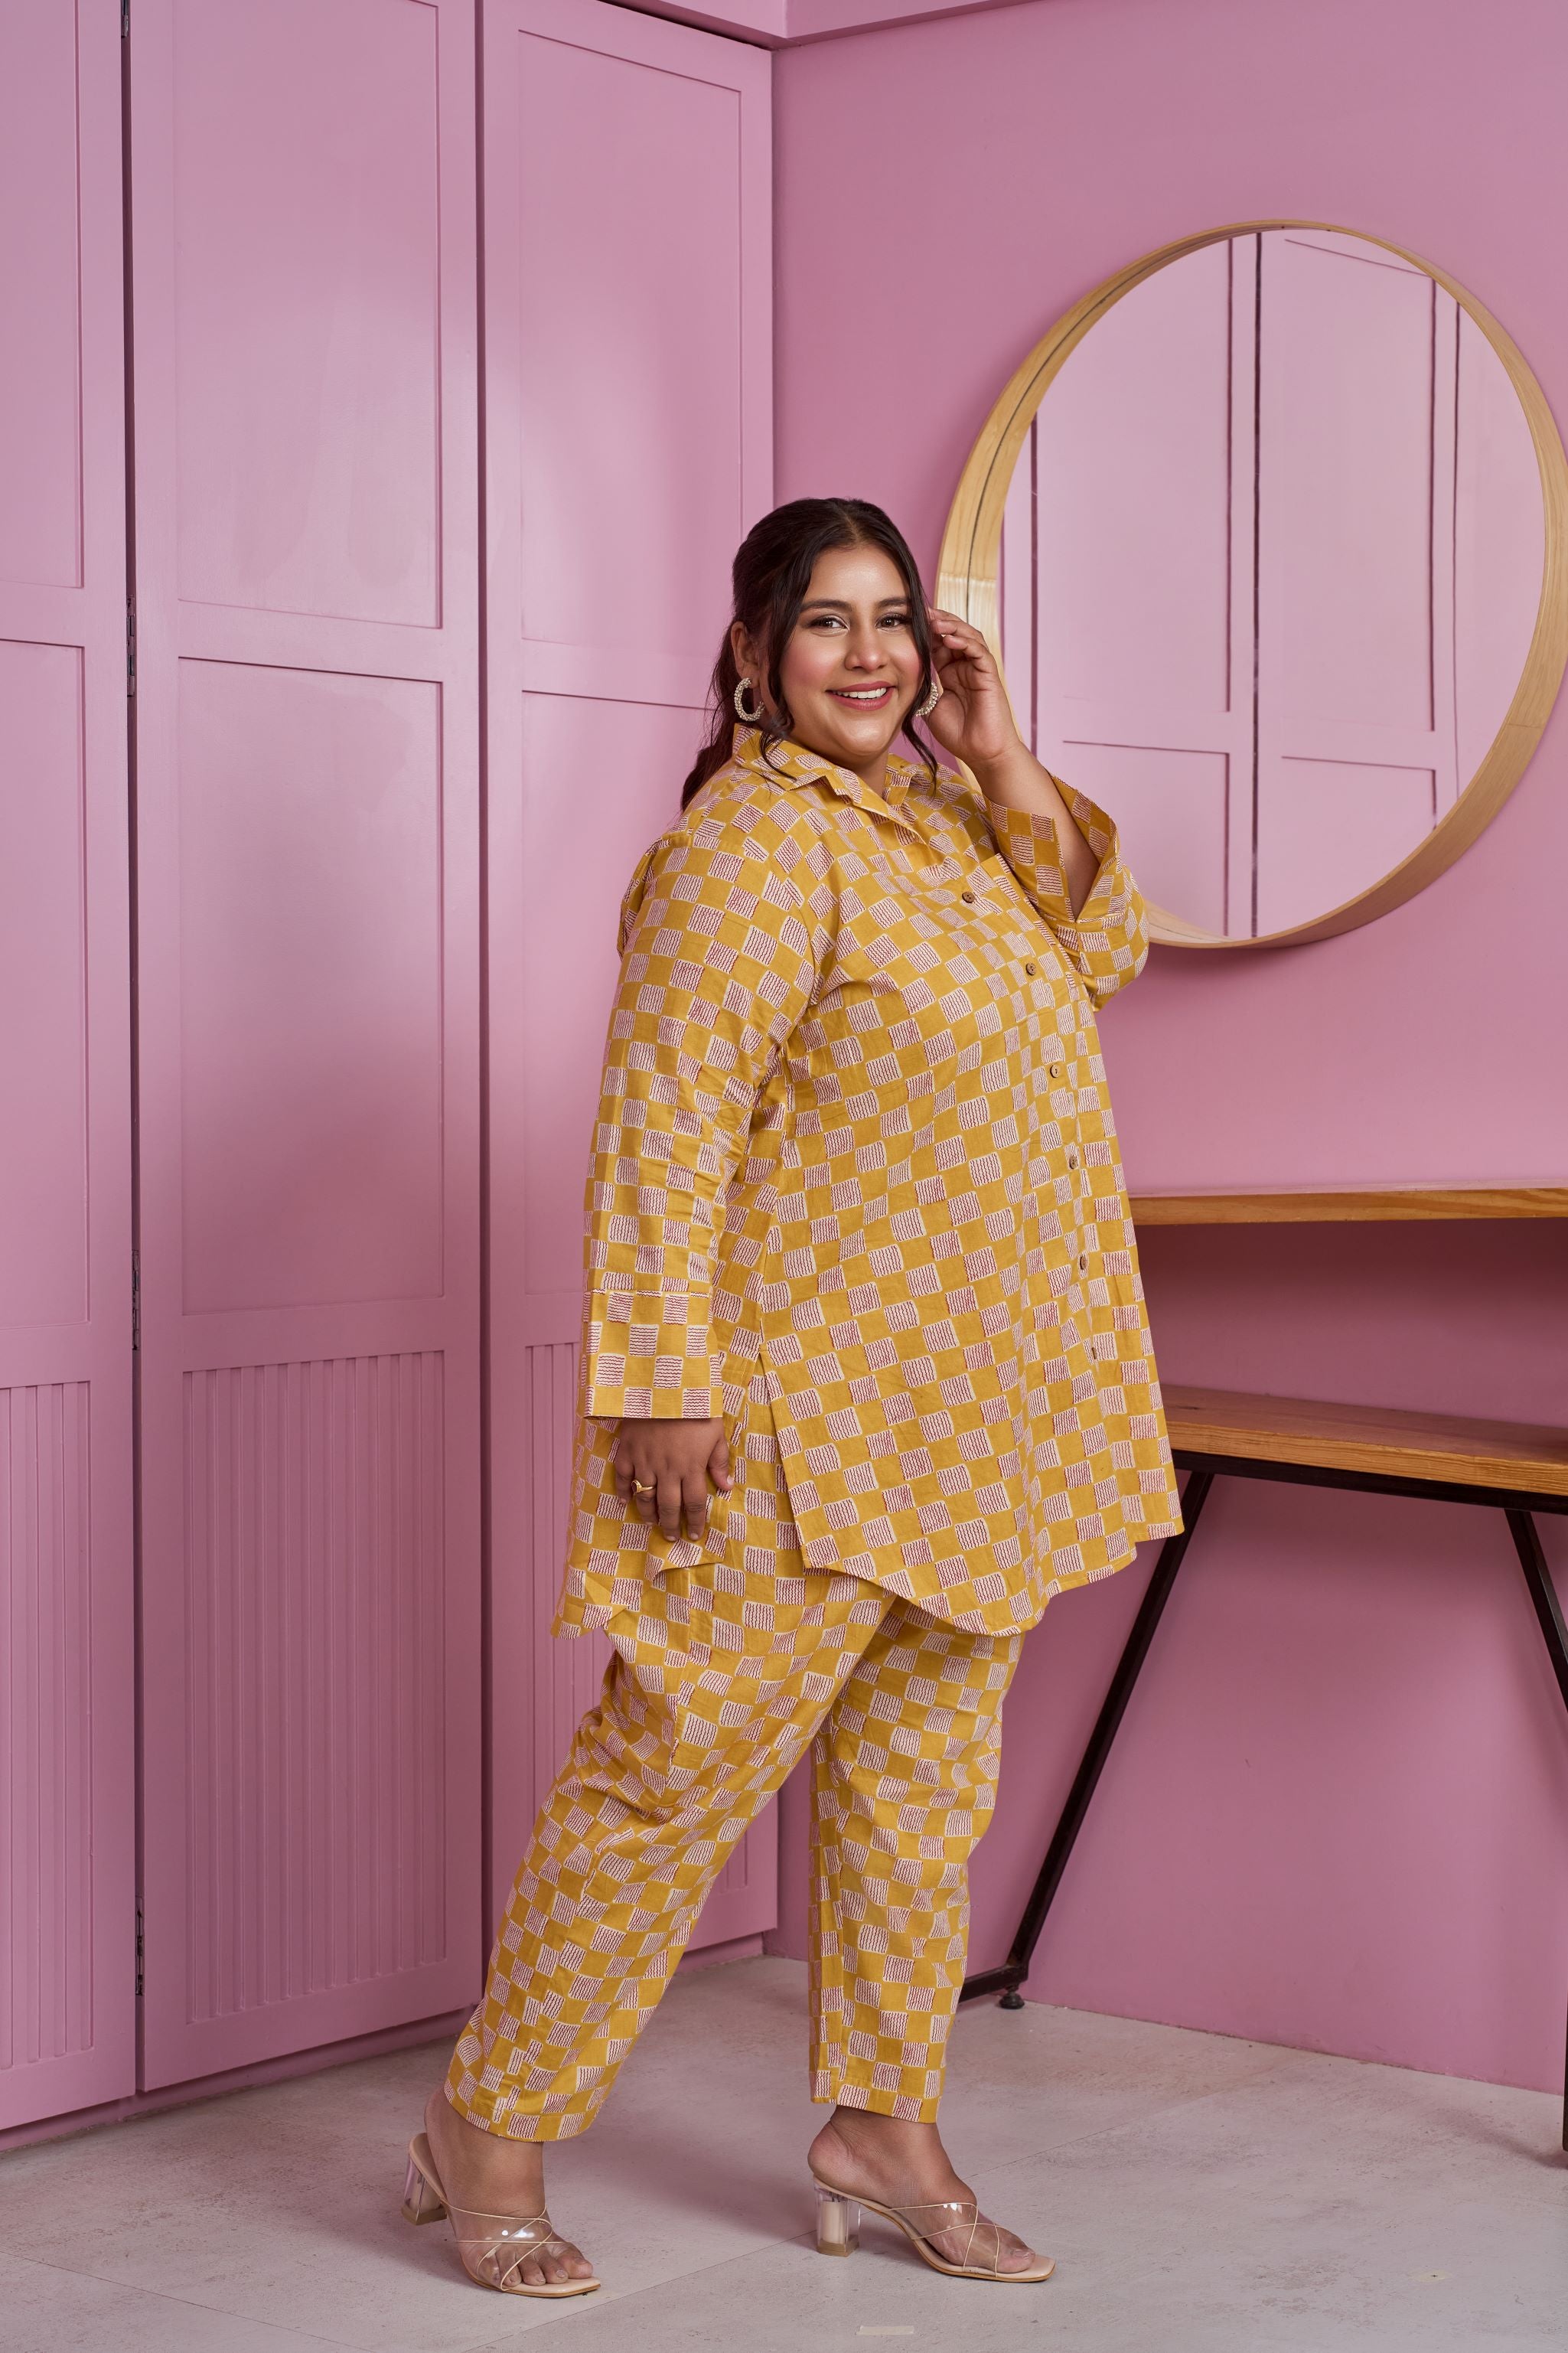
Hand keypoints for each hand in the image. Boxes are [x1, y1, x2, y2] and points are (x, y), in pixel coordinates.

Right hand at [613, 1417, 731, 1541]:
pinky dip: (623, 1490)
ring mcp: (645, 1461)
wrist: (664, 1385)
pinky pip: (622, 1476)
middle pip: (668, 1506)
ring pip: (645, 1496)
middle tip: (671, 1538)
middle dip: (670, 1525)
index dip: (695, 1521)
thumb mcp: (716, 1432)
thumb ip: (719, 1461)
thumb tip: (726, 1487)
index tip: (694, 1535)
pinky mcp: (628, 1450)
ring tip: (652, 1523)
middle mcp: (667, 1469)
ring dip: (648, 1513)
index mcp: (691, 1467)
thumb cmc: (696, 1407)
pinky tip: (625, 1501)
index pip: (694, 1503)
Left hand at [921, 607, 1024, 771]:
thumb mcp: (930, 708)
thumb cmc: (958, 734)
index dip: (926, 631)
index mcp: (951, 673)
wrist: (981, 753)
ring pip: (968, 637)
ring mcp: (978, 669)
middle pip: (953, 634)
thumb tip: (903, 674)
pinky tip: (951, 638)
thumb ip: (921, 689)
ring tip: (935, 621)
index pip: (938, 643)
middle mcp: (965, 667)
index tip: (909, 620)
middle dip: (938, 621)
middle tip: (921, 611)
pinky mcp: (989, 675)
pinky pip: (979, 651)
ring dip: (952, 627)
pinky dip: (966, 642)